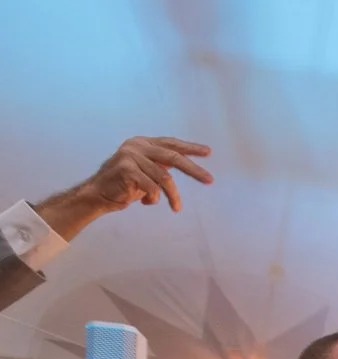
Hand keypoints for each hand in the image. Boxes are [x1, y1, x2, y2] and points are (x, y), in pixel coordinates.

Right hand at [35, 137, 214, 235]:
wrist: (100, 194)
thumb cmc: (126, 185)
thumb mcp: (148, 171)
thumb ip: (162, 165)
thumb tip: (189, 165)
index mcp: (143, 143)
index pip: (171, 143)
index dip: (190, 148)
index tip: (208, 152)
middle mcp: (137, 146)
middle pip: (173, 157)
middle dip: (194, 170)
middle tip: (210, 180)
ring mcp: (130, 156)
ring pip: (165, 178)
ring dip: (173, 196)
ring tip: (176, 208)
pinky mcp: (126, 169)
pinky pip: (152, 187)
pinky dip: (155, 198)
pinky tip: (148, 203)